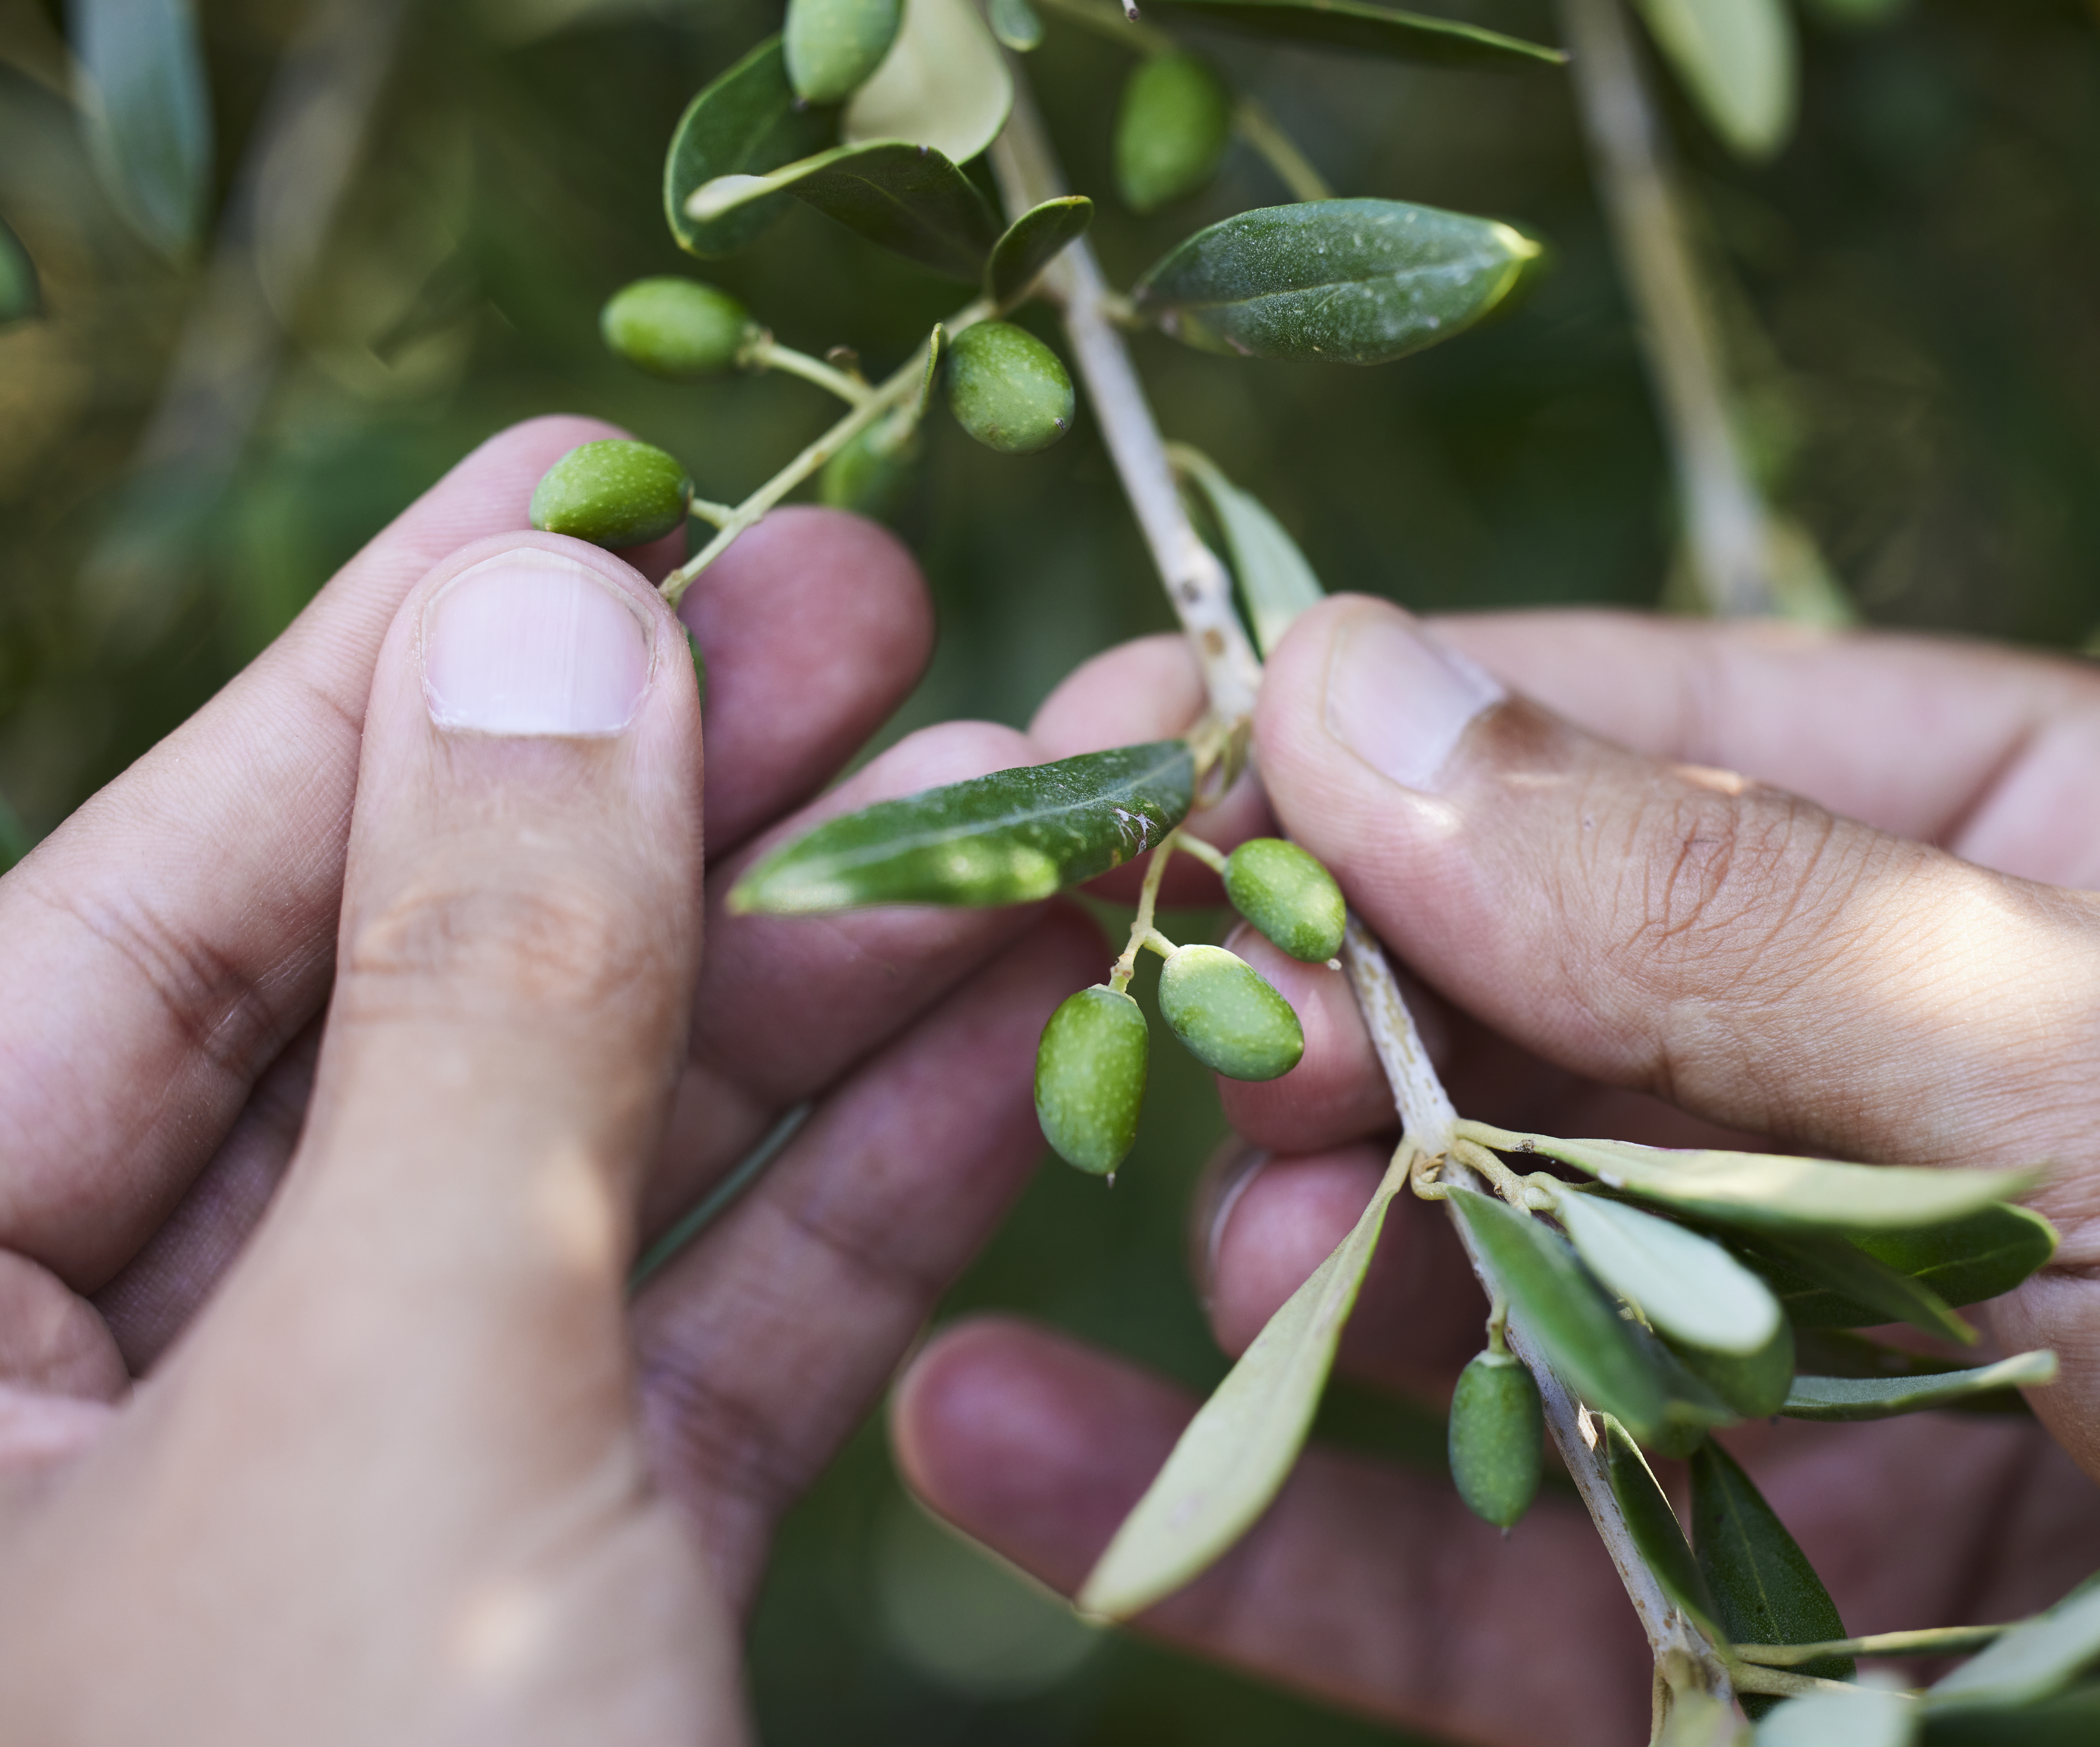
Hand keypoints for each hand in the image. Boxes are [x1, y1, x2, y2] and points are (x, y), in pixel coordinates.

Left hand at [0, 419, 1105, 1737]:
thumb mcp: (403, 1401)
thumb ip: (482, 1011)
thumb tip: (552, 624)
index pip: (136, 919)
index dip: (393, 682)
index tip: (611, 490)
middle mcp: (83, 1418)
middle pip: (399, 1027)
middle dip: (674, 817)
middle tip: (883, 604)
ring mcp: (334, 1515)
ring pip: (586, 1174)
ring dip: (829, 985)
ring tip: (1046, 790)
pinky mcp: (539, 1612)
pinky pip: (694, 1347)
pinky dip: (864, 1197)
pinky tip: (1025, 1027)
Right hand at [892, 598, 2099, 1746]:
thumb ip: (1747, 903)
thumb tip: (1360, 699)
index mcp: (2036, 869)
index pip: (1628, 745)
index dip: (1369, 735)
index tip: (1122, 747)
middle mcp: (1900, 1095)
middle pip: (1518, 1012)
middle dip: (1324, 1011)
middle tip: (1150, 1025)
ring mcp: (1817, 1366)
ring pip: (1464, 1282)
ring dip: (1285, 1255)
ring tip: (1221, 1242)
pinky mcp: (1746, 1625)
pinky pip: (1455, 1555)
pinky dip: (1247, 1507)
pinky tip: (1030, 1446)